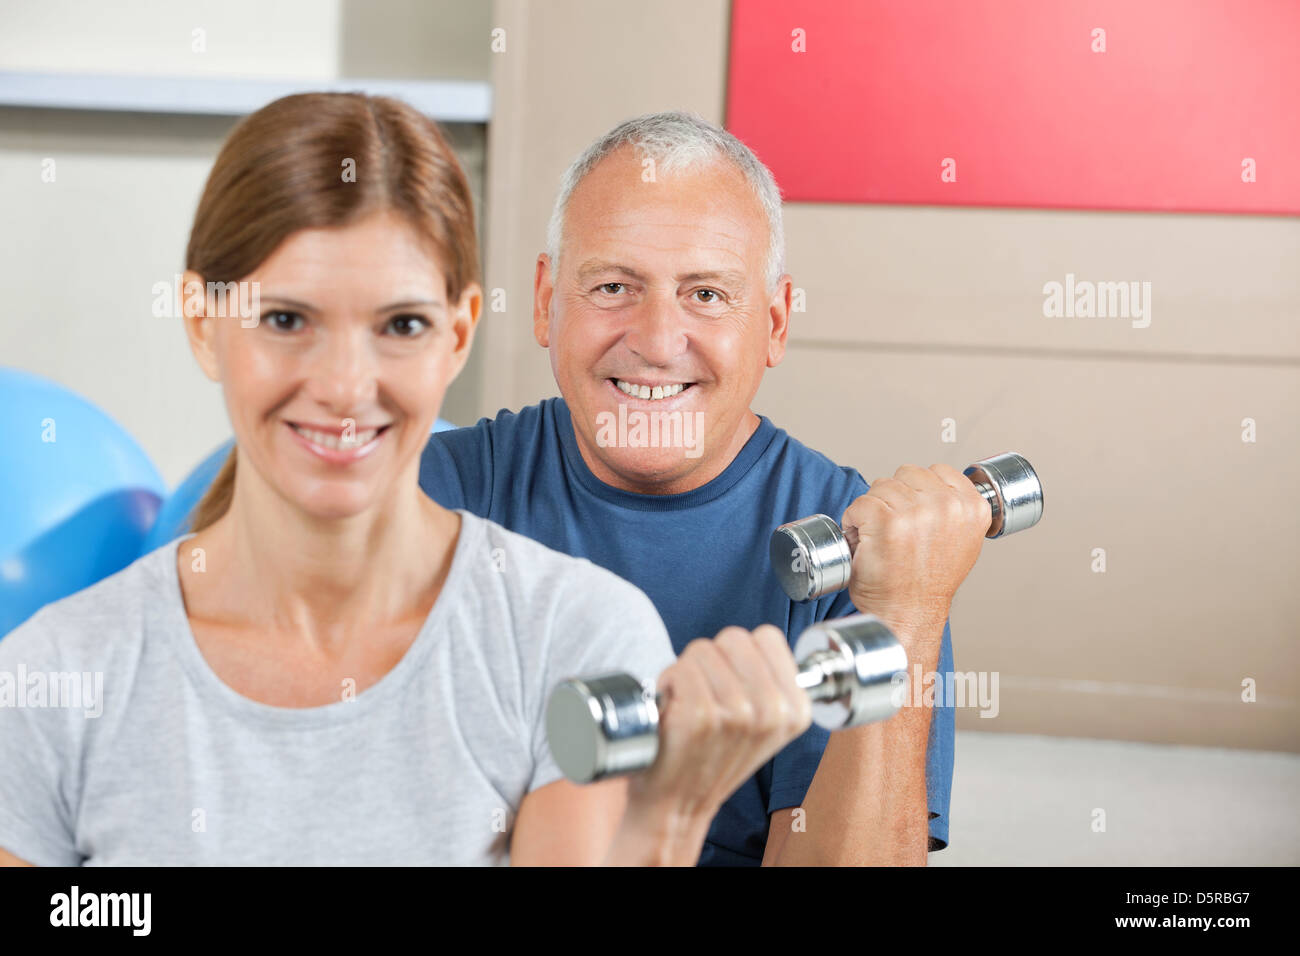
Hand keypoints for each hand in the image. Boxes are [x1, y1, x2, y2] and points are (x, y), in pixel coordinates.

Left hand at [627, 625, 811, 829]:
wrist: (677, 806)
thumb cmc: (713, 758)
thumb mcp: (764, 727)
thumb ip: (772, 684)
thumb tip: (758, 641)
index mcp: (796, 709)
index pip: (768, 636)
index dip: (742, 652)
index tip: (732, 680)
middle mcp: (772, 711)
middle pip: (733, 637)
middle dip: (713, 658)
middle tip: (705, 693)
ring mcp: (736, 713)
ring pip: (702, 650)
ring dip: (687, 671)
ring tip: (689, 704)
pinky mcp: (699, 717)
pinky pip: (680, 669)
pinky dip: (667, 682)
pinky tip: (672, 709)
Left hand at [841, 463, 990, 647]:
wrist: (908, 614)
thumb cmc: (927, 585)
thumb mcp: (963, 542)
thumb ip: (956, 510)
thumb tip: (937, 487)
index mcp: (972, 508)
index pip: (938, 471)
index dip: (918, 491)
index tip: (915, 516)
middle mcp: (948, 506)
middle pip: (906, 474)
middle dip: (895, 498)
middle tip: (896, 531)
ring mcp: (917, 512)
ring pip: (881, 486)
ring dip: (874, 509)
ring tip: (882, 539)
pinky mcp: (886, 521)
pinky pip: (860, 503)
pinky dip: (853, 522)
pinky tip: (865, 543)